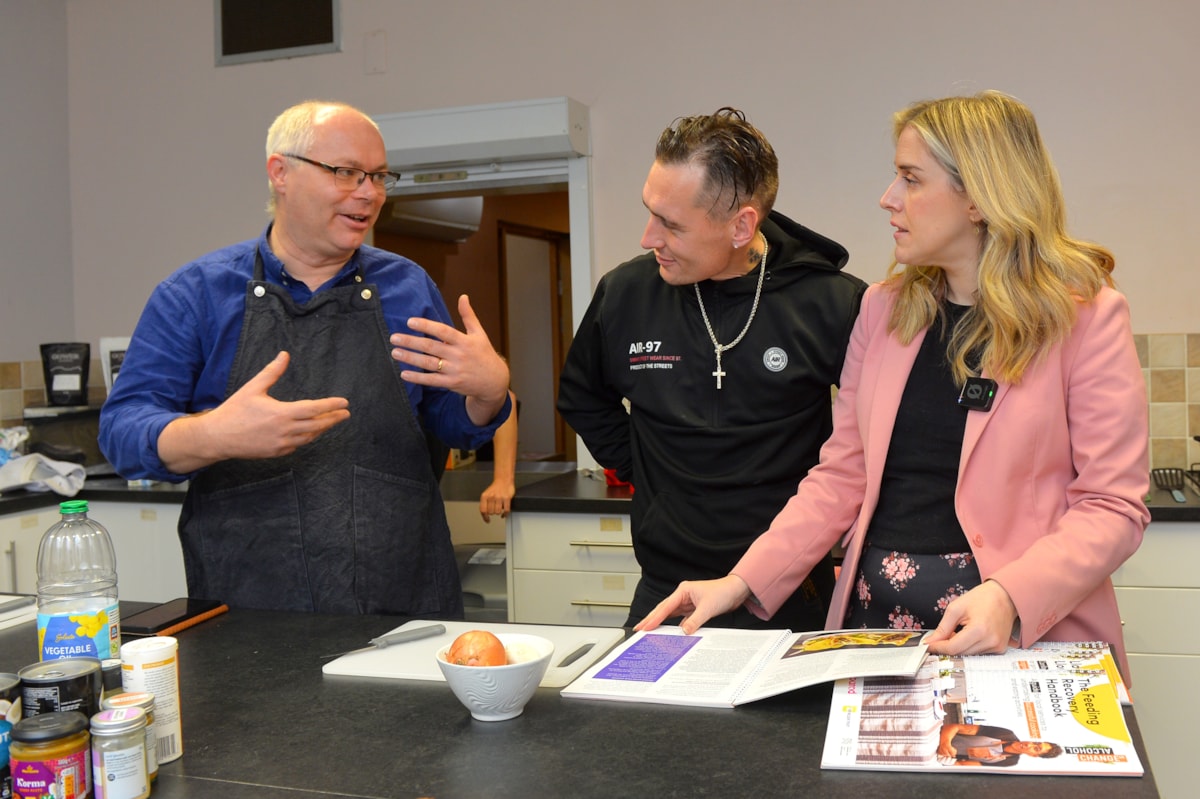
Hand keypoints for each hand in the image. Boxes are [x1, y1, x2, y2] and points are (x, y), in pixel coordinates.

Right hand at [158, 351, 349, 472]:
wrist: (217, 437)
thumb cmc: (234, 410)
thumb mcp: (253, 388)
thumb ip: (272, 371)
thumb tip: (284, 354)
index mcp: (281, 413)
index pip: (315, 409)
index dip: (331, 406)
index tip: (344, 402)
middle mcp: (285, 430)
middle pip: (317, 425)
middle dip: (333, 419)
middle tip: (345, 413)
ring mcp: (282, 444)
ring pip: (310, 437)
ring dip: (322, 429)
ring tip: (332, 421)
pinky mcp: (277, 452)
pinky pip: (298, 445)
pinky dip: (308, 437)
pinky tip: (312, 432)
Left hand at [390, 294, 508, 424]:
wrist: (494, 381)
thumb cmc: (484, 354)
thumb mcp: (479, 334)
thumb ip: (468, 316)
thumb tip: (463, 296)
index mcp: (464, 341)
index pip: (443, 331)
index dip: (426, 326)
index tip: (410, 322)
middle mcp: (459, 355)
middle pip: (431, 347)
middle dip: (411, 342)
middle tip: (394, 337)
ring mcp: (455, 370)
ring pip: (429, 364)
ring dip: (410, 358)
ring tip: (395, 352)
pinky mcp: (452, 384)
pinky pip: (432, 380)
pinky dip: (418, 378)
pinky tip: (404, 373)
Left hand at [479, 479, 514, 521]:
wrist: (503, 480)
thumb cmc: (495, 488)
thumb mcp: (486, 494)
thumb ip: (484, 504)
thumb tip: (485, 515)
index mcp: (484, 496)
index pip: (483, 510)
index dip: (485, 517)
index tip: (487, 520)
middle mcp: (491, 497)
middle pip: (491, 512)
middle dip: (493, 512)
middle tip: (494, 509)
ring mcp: (499, 497)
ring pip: (498, 512)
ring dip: (499, 512)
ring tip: (499, 509)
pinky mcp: (507, 498)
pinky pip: (506, 510)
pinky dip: (505, 514)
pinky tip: (504, 514)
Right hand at [634, 575, 751, 633]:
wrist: (736, 590)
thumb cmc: (723, 592)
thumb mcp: (708, 608)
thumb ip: (695, 621)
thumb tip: (684, 632)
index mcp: (683, 591)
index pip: (665, 607)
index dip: (653, 618)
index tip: (644, 626)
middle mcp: (683, 596)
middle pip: (663, 610)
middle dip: (651, 620)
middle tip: (639, 629)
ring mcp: (687, 603)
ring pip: (670, 615)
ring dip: (660, 623)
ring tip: (649, 632)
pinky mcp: (693, 609)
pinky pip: (680, 619)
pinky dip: (674, 626)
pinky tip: (669, 633)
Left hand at [922, 580, 1016, 655]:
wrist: (1005, 596)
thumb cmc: (981, 598)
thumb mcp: (956, 608)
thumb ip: (943, 628)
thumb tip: (931, 641)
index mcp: (979, 630)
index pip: (953, 648)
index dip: (938, 647)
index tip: (927, 645)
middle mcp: (990, 641)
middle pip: (960, 653)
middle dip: (947, 646)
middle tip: (941, 636)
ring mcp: (997, 647)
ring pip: (969, 654)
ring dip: (959, 647)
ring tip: (958, 631)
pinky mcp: (1000, 649)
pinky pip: (979, 653)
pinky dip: (970, 647)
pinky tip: (969, 635)